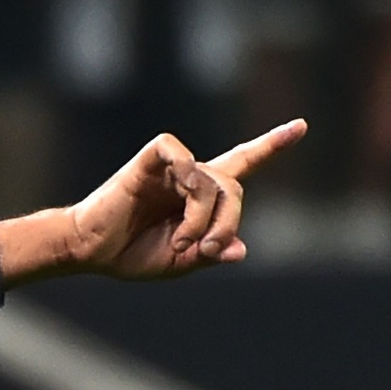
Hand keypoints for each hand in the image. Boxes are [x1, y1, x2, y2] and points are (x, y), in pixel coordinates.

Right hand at [0, 121, 307, 286]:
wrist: (89, 251)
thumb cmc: (129, 255)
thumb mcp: (179, 263)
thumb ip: (210, 254)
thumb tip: (239, 249)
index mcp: (198, 196)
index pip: (241, 163)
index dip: (271, 145)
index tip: (301, 126)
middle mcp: (189, 176)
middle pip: (234, 185)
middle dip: (229, 221)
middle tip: (207, 250)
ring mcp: (171, 167)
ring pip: (212, 181)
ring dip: (205, 219)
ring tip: (180, 243)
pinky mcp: (151, 160)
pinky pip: (184, 158)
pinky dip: (188, 186)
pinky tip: (174, 210)